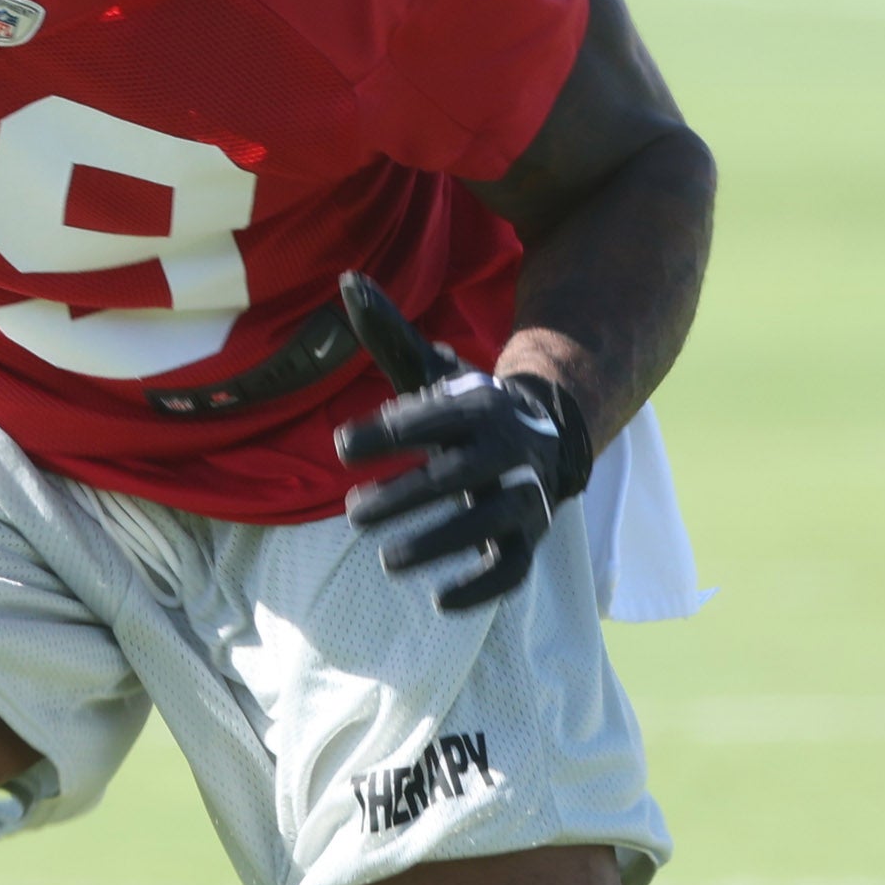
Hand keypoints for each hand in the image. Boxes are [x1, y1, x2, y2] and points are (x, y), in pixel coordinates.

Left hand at [331, 270, 589, 612]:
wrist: (545, 435)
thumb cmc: (465, 407)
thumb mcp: (429, 369)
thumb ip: (387, 332)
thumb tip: (345, 279)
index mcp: (479, 406)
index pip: (432, 418)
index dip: (388, 431)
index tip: (339, 448)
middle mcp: (507, 450)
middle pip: (460, 474)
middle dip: (407, 496)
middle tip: (351, 514)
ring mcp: (523, 496)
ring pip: (490, 523)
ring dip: (442, 543)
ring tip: (388, 562)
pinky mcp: (529, 536)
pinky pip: (514, 568)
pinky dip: (484, 588)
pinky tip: (441, 604)